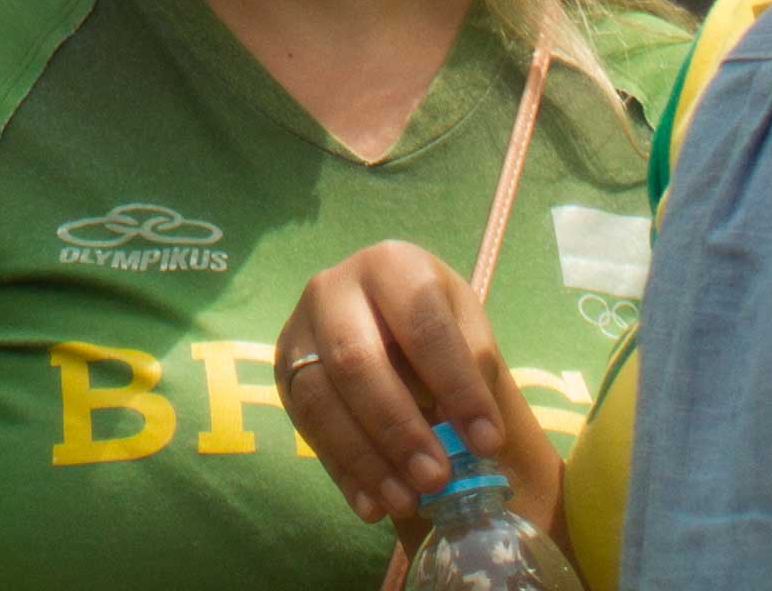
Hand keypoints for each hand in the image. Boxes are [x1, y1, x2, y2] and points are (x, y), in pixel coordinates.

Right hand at [274, 241, 559, 537]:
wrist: (390, 324)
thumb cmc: (439, 331)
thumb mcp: (468, 334)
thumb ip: (474, 374)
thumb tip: (472, 436)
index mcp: (393, 265)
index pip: (423, 326)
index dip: (456, 386)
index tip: (487, 443)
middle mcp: (334, 287)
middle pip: (356, 361)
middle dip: (398, 428)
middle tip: (436, 479)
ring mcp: (300, 328)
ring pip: (320, 398)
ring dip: (365, 458)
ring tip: (405, 503)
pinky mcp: (283, 370)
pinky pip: (305, 426)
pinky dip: (342, 471)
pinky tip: (372, 505)